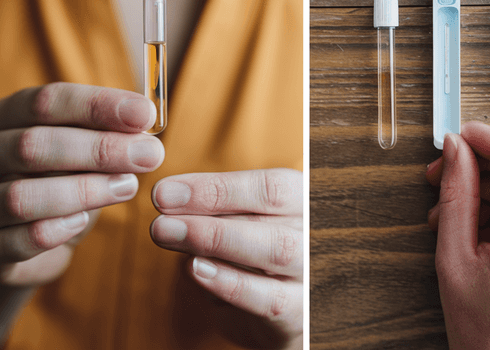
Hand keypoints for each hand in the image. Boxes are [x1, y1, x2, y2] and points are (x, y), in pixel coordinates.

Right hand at [0, 83, 161, 285]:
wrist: (31, 233)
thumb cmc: (63, 177)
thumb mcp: (84, 147)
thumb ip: (108, 132)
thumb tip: (146, 121)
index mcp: (10, 117)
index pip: (45, 103)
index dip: (98, 106)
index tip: (146, 115)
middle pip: (33, 145)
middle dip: (99, 150)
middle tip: (150, 155)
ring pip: (22, 196)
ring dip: (83, 191)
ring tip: (126, 187)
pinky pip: (17, 241)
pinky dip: (55, 230)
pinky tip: (82, 221)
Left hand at [149, 169, 302, 349]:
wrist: (292, 313)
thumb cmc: (263, 256)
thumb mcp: (250, 226)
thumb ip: (221, 212)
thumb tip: (171, 200)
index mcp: (308, 200)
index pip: (272, 185)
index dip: (218, 186)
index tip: (167, 191)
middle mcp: (318, 229)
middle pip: (274, 209)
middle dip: (210, 207)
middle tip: (161, 213)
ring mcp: (314, 270)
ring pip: (276, 248)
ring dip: (216, 239)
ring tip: (170, 235)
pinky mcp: (300, 311)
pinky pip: (270, 297)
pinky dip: (230, 283)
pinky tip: (197, 270)